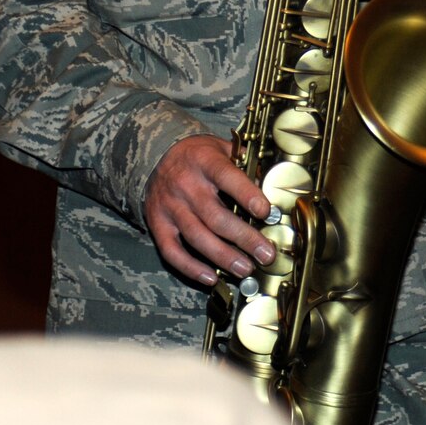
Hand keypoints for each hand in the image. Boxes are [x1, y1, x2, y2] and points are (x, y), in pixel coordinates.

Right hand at [143, 135, 276, 287]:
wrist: (156, 156)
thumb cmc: (197, 155)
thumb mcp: (220, 147)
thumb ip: (244, 162)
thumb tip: (269, 182)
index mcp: (204, 161)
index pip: (227, 177)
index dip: (247, 195)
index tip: (266, 212)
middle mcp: (185, 184)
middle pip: (215, 216)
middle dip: (243, 238)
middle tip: (265, 254)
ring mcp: (170, 206)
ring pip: (197, 237)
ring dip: (223, 256)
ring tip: (245, 268)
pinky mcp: (158, 224)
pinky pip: (172, 251)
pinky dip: (190, 268)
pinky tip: (211, 277)